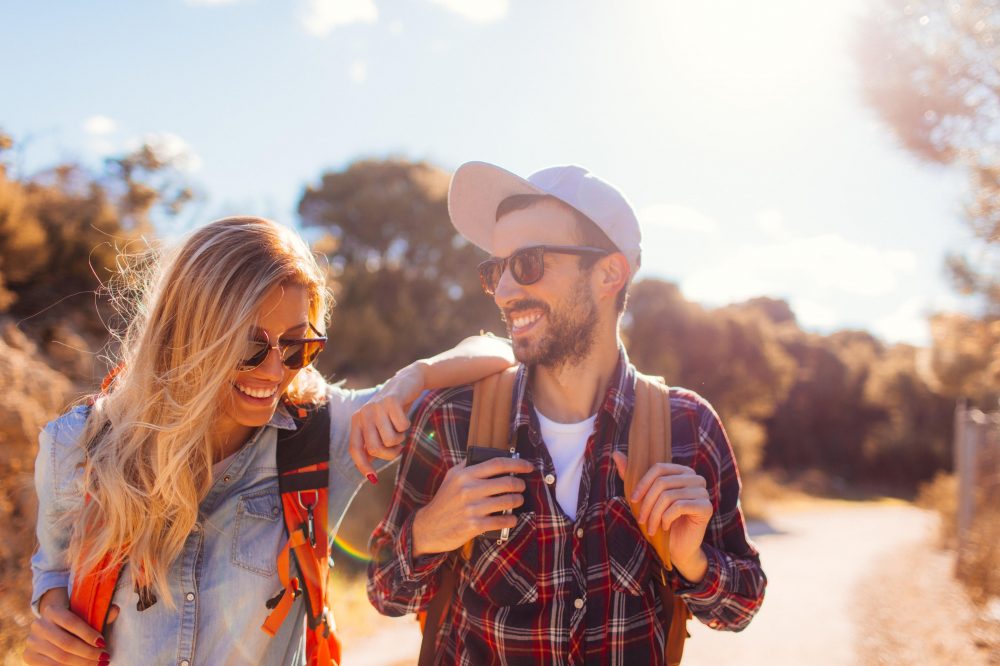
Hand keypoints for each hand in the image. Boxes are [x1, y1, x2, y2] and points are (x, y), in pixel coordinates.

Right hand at [23, 587, 118, 664]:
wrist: (52, 627)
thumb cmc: (75, 621)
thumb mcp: (85, 614)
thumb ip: (99, 614)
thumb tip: (115, 611)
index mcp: (52, 610)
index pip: (72, 622)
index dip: (88, 634)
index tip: (103, 643)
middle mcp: (39, 625)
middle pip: (66, 643)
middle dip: (88, 653)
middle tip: (104, 658)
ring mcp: (32, 641)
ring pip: (60, 657)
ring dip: (82, 663)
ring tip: (98, 665)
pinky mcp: (29, 656)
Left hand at [349, 361, 428, 479]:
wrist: (407, 383)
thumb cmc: (392, 410)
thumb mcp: (379, 427)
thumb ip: (372, 445)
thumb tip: (368, 473)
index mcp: (357, 422)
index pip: (355, 449)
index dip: (363, 465)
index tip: (373, 479)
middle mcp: (363, 414)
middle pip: (376, 448)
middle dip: (391, 454)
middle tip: (398, 447)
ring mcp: (376, 406)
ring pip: (391, 440)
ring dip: (401, 438)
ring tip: (400, 428)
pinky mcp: (391, 400)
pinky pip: (402, 427)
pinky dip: (407, 426)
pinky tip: (405, 417)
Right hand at [412, 456, 534, 556]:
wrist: (428, 527)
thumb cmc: (444, 501)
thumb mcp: (451, 477)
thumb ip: (468, 465)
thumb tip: (488, 455)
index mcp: (465, 475)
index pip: (497, 464)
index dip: (517, 464)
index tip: (528, 466)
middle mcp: (469, 489)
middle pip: (507, 483)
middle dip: (520, 485)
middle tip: (522, 487)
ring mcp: (473, 508)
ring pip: (508, 502)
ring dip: (518, 501)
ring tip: (517, 501)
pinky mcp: (475, 526)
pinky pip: (502, 521)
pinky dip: (511, 520)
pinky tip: (511, 518)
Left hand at [612, 452, 711, 582]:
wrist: (678, 546)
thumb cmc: (661, 519)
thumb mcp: (644, 497)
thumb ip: (631, 475)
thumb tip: (615, 453)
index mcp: (682, 471)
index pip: (659, 468)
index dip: (643, 483)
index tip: (632, 500)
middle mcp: (695, 478)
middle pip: (662, 482)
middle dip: (647, 503)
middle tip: (641, 519)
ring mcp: (703, 491)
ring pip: (668, 496)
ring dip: (654, 514)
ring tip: (650, 527)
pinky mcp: (706, 507)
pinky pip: (679, 506)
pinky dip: (666, 518)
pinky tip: (664, 527)